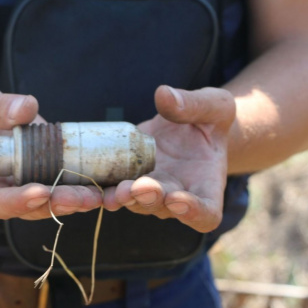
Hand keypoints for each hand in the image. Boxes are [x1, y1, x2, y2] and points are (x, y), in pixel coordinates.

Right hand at [0, 83, 101, 219]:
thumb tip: (27, 108)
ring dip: (73, 202)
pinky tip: (101, 186)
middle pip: (28, 209)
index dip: (18, 201)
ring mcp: (21, 190)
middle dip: (56, 204)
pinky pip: (59, 189)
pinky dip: (79, 189)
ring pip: (48, 205)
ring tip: (97, 196)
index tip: (41, 192)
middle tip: (82, 199)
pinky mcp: (39, 179)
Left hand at [104, 85, 235, 232]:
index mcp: (207, 186)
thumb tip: (164, 95)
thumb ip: (195, 104)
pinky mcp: (127, 182)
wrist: (187, 126)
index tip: (179, 199)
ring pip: (137, 202)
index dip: (194, 213)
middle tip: (139, 188)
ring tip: (115, 190)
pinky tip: (93, 184)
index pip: (206, 213)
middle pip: (165, 208)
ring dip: (125, 197)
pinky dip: (103, 189)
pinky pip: (114, 189)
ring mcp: (150, 193)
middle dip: (150, 197)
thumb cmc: (210, 120)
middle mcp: (178, 197)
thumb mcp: (215, 106)